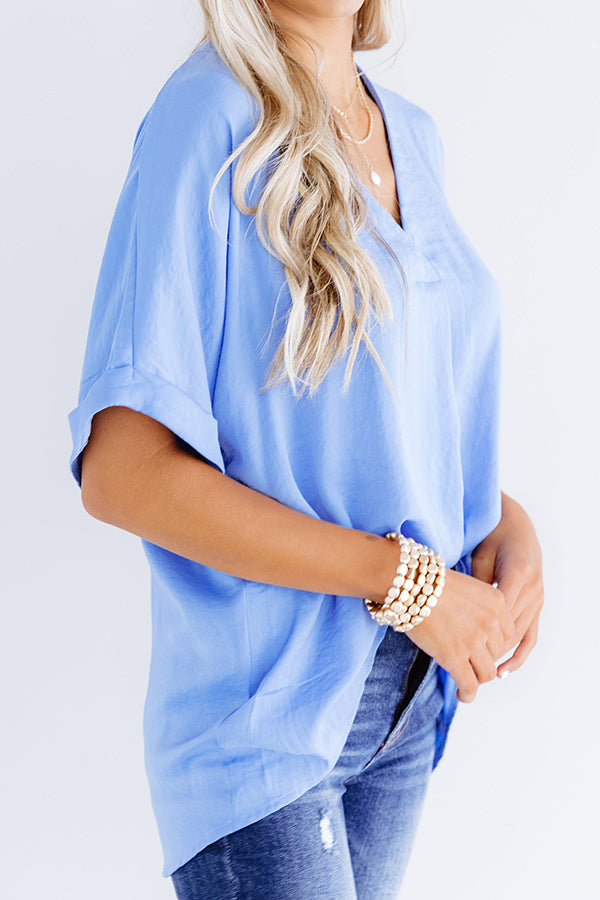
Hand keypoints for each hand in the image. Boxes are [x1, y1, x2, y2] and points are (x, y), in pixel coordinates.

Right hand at [406, 567, 516, 702]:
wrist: (409, 585)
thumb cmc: (430, 584)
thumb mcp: (467, 588)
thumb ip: (480, 608)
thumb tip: (478, 631)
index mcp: (496, 603)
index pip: (508, 635)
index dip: (494, 645)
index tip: (483, 649)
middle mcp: (490, 622)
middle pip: (497, 654)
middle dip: (485, 660)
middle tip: (471, 664)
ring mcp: (473, 641)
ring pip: (487, 673)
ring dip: (478, 679)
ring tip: (467, 681)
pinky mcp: (454, 658)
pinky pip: (470, 685)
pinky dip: (468, 695)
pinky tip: (461, 695)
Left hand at [470, 491, 543, 677]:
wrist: (516, 526)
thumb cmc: (493, 538)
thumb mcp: (480, 556)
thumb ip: (476, 585)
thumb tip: (459, 614)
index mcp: (518, 575)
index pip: (498, 614)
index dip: (478, 634)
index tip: (456, 647)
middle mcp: (533, 589)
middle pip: (509, 630)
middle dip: (485, 650)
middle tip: (461, 665)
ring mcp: (538, 599)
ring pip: (518, 636)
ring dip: (498, 655)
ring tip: (476, 672)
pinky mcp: (537, 606)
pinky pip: (530, 636)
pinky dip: (517, 656)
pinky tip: (502, 671)